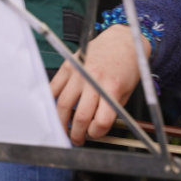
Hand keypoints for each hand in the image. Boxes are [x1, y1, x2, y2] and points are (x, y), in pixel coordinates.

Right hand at [49, 24, 146, 144]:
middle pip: (80, 117)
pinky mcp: (68, 65)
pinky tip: (57, 110)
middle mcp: (94, 80)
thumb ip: (111, 110)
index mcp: (112, 87)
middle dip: (77, 134)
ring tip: (65, 129)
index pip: (101, 121)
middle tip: (77, 139)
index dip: (97, 133)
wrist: (123, 41)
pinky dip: (53, 102)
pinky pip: (54, 88)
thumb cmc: (127, 67)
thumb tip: (95, 129)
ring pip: (63, 105)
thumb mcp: (126, 92)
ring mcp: (78, 72)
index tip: (95, 134)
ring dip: (62, 122)